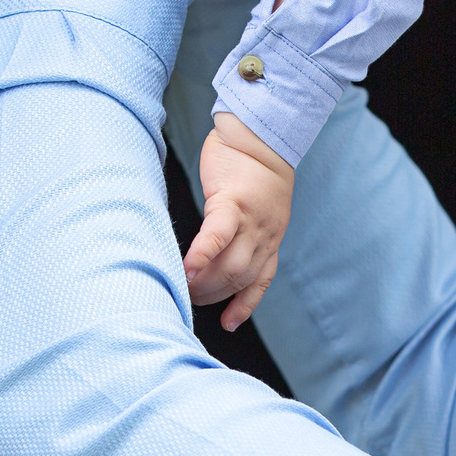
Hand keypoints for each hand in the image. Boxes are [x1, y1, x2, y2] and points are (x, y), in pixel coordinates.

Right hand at [183, 112, 294, 331]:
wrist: (258, 132)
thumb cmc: (252, 168)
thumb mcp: (260, 206)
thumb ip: (247, 230)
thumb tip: (222, 251)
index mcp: (271, 236)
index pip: (260, 280)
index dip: (244, 305)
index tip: (229, 323)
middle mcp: (266, 234)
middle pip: (241, 278)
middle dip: (215, 295)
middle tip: (190, 299)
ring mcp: (252, 220)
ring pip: (231, 265)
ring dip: (205, 282)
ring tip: (184, 286)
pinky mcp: (232, 202)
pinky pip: (218, 237)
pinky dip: (202, 256)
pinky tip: (187, 269)